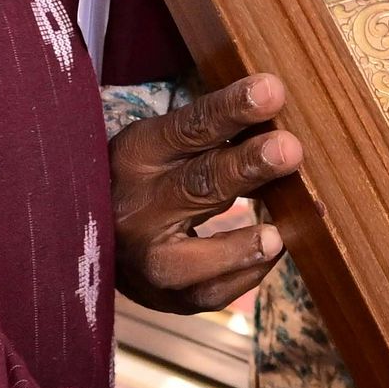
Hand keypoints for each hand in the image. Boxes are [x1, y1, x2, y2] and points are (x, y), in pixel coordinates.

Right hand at [110, 75, 296, 311]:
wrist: (99, 238)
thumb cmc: (151, 181)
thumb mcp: (166, 146)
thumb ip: (217, 137)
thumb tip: (286, 120)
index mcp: (137, 156)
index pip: (188, 129)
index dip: (231, 110)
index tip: (272, 91)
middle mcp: (136, 207)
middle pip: (197, 184)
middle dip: (246, 166)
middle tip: (289, 150)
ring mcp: (146, 259)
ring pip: (193, 256)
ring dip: (240, 245)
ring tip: (278, 235)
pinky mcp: (165, 296)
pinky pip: (210, 292)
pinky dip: (245, 274)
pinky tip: (274, 254)